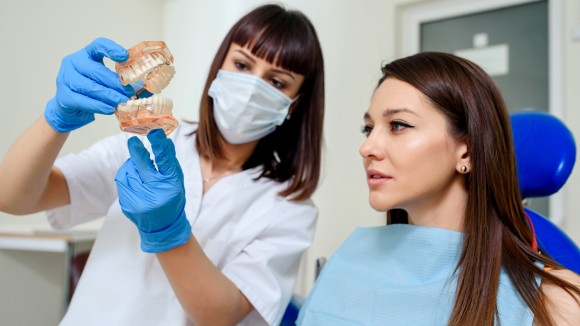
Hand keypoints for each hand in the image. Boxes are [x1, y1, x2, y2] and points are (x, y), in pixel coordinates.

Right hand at [44, 37, 134, 132]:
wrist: (69, 108)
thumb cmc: (89, 91)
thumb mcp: (102, 79)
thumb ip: (116, 78)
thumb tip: (139, 83)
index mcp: (85, 54)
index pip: (97, 45)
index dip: (111, 49)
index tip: (125, 56)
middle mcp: (73, 63)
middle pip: (95, 70)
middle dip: (115, 82)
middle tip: (129, 91)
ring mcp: (65, 79)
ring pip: (90, 87)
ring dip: (109, 95)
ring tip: (122, 101)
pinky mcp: (63, 96)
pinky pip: (83, 101)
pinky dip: (98, 106)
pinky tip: (109, 109)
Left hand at [115, 129, 191, 252]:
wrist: (162, 226)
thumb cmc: (172, 199)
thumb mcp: (176, 181)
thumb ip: (170, 161)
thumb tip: (164, 140)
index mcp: (171, 185)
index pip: (165, 161)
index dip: (160, 146)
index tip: (154, 132)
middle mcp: (155, 193)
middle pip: (142, 165)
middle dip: (137, 152)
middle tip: (133, 142)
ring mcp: (139, 199)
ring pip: (130, 171)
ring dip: (134, 166)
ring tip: (142, 174)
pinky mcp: (126, 203)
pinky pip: (123, 181)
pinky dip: (128, 177)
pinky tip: (135, 182)